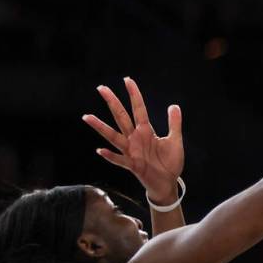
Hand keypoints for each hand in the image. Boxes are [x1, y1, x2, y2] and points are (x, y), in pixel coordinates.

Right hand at [82, 77, 183, 204]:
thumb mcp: (175, 140)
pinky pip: (120, 160)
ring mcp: (132, 152)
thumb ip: (174, 124)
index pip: (138, 109)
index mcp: (146, 131)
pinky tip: (100, 150)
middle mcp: (135, 138)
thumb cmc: (169, 162)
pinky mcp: (133, 165)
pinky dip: (110, 156)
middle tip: (101, 88)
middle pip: (122, 117)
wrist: (168, 182)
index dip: (134, 95)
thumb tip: (173, 105)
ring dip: (101, 127)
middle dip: (112, 103)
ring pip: (114, 136)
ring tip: (87, 117)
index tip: (127, 80)